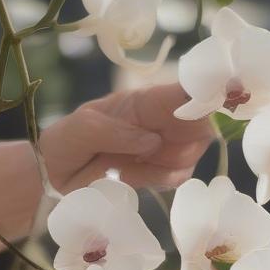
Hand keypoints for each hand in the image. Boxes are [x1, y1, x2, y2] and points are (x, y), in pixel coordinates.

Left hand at [39, 83, 214, 193]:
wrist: (55, 175)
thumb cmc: (68, 141)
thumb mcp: (83, 129)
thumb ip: (116, 132)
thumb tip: (153, 141)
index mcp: (145, 101)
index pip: (184, 92)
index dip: (205, 93)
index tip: (214, 100)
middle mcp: (161, 121)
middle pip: (201, 125)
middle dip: (185, 139)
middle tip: (150, 148)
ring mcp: (164, 148)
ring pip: (192, 153)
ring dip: (165, 163)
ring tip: (130, 161)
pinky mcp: (162, 172)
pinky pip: (179, 176)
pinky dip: (159, 178)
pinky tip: (132, 173)